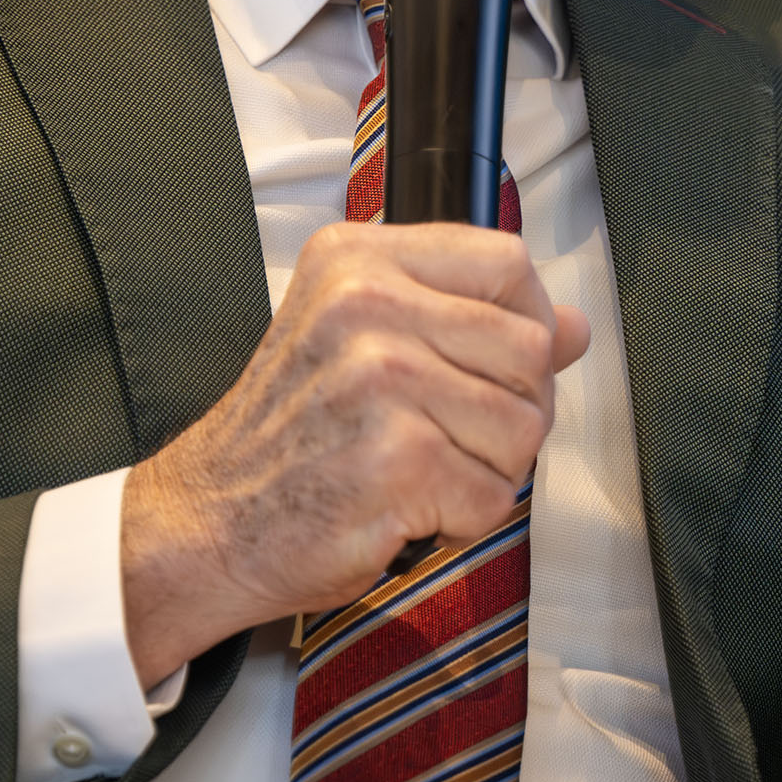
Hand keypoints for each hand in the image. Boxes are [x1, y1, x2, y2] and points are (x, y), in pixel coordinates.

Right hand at [117, 221, 590, 687]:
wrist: (206, 521)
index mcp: (358, 259)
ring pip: (524, 428)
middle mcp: (366, 305)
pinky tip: (404, 509)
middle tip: (449, 436)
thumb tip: (575, 325)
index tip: (496, 363)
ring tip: (421, 473)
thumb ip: (467, 319)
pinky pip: (494, 497)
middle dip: (513, 408)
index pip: (507, 263)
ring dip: (488, 472)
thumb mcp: (361, 339)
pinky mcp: (397, 460)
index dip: (527, 320)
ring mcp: (382, 380)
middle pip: (531, 348)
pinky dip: (461, 522)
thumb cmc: (288, 435)